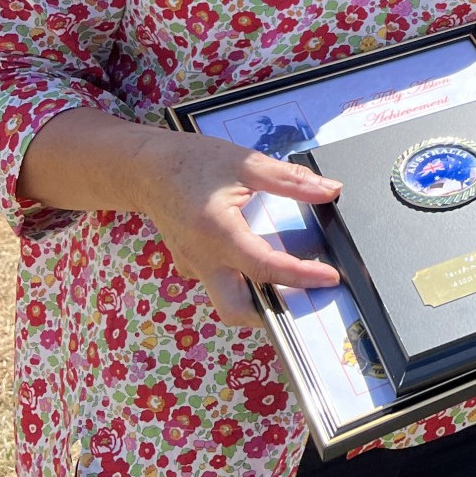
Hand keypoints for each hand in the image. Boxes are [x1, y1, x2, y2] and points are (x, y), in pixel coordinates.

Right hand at [128, 132, 343, 327]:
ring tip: (294, 287)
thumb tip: (330, 190)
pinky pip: (219, 284)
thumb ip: (290, 180)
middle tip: (308, 300)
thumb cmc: (192, 162)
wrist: (145, 168)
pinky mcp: (190, 264)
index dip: (301, 276)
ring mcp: (192, 265)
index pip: (263, 268)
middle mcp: (202, 258)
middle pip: (236, 309)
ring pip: (226, 301)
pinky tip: (264, 266)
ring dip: (258, 302)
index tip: (329, 278)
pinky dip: (244, 285)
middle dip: (273, 314)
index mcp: (217, 232)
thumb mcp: (247, 163)